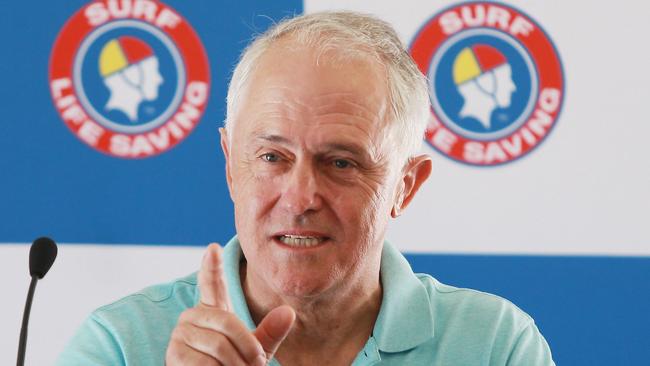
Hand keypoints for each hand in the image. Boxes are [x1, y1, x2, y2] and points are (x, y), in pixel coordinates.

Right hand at [166, 243, 295, 364]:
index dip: (212, 266)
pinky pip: (206, 363)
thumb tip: (289, 311)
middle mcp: (192, 317)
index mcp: (212, 311)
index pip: (211, 284)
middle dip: (248, 347)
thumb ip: (270, 332)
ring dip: (236, 365)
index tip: (213, 248)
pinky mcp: (174, 355)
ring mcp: (180, 334)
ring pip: (219, 345)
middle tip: (255, 363)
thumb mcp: (256, 351)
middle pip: (228, 322)